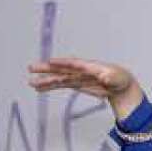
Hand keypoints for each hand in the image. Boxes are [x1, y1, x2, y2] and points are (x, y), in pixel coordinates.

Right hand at [27, 57, 143, 120]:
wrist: (120, 85)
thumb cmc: (119, 79)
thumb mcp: (118, 78)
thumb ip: (111, 78)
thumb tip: (106, 78)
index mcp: (90, 66)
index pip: (74, 64)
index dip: (62, 63)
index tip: (51, 62)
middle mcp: (80, 70)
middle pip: (61, 69)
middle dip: (47, 69)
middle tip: (31, 68)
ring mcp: (77, 77)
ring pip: (58, 78)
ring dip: (45, 80)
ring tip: (31, 83)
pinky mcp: (75, 84)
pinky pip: (60, 85)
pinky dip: (50, 87)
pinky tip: (39, 88)